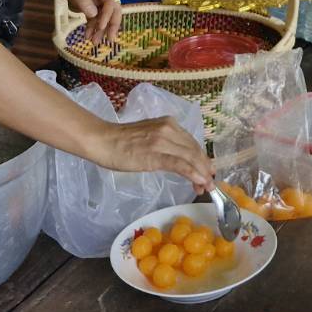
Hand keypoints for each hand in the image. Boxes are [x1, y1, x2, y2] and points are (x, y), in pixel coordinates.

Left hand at [45, 0, 120, 43]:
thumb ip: (83, 0)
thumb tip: (94, 15)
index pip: (110, 2)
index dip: (107, 16)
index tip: (101, 27)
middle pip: (112, 10)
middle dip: (110, 25)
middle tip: (109, 39)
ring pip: (102, 16)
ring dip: (99, 29)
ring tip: (94, 42)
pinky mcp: (87, 4)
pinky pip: (92, 17)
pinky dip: (91, 26)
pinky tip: (87, 36)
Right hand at [90, 116, 214, 191]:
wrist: (103, 141)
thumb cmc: (123, 141)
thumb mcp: (151, 137)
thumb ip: (167, 143)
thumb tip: (182, 159)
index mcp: (170, 124)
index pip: (192, 143)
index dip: (202, 160)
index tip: (207, 173)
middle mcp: (170, 129)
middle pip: (195, 151)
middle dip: (205, 169)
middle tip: (209, 184)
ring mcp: (163, 141)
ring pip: (191, 158)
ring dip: (202, 174)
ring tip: (206, 187)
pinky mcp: (155, 154)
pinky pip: (179, 164)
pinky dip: (193, 174)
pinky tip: (200, 182)